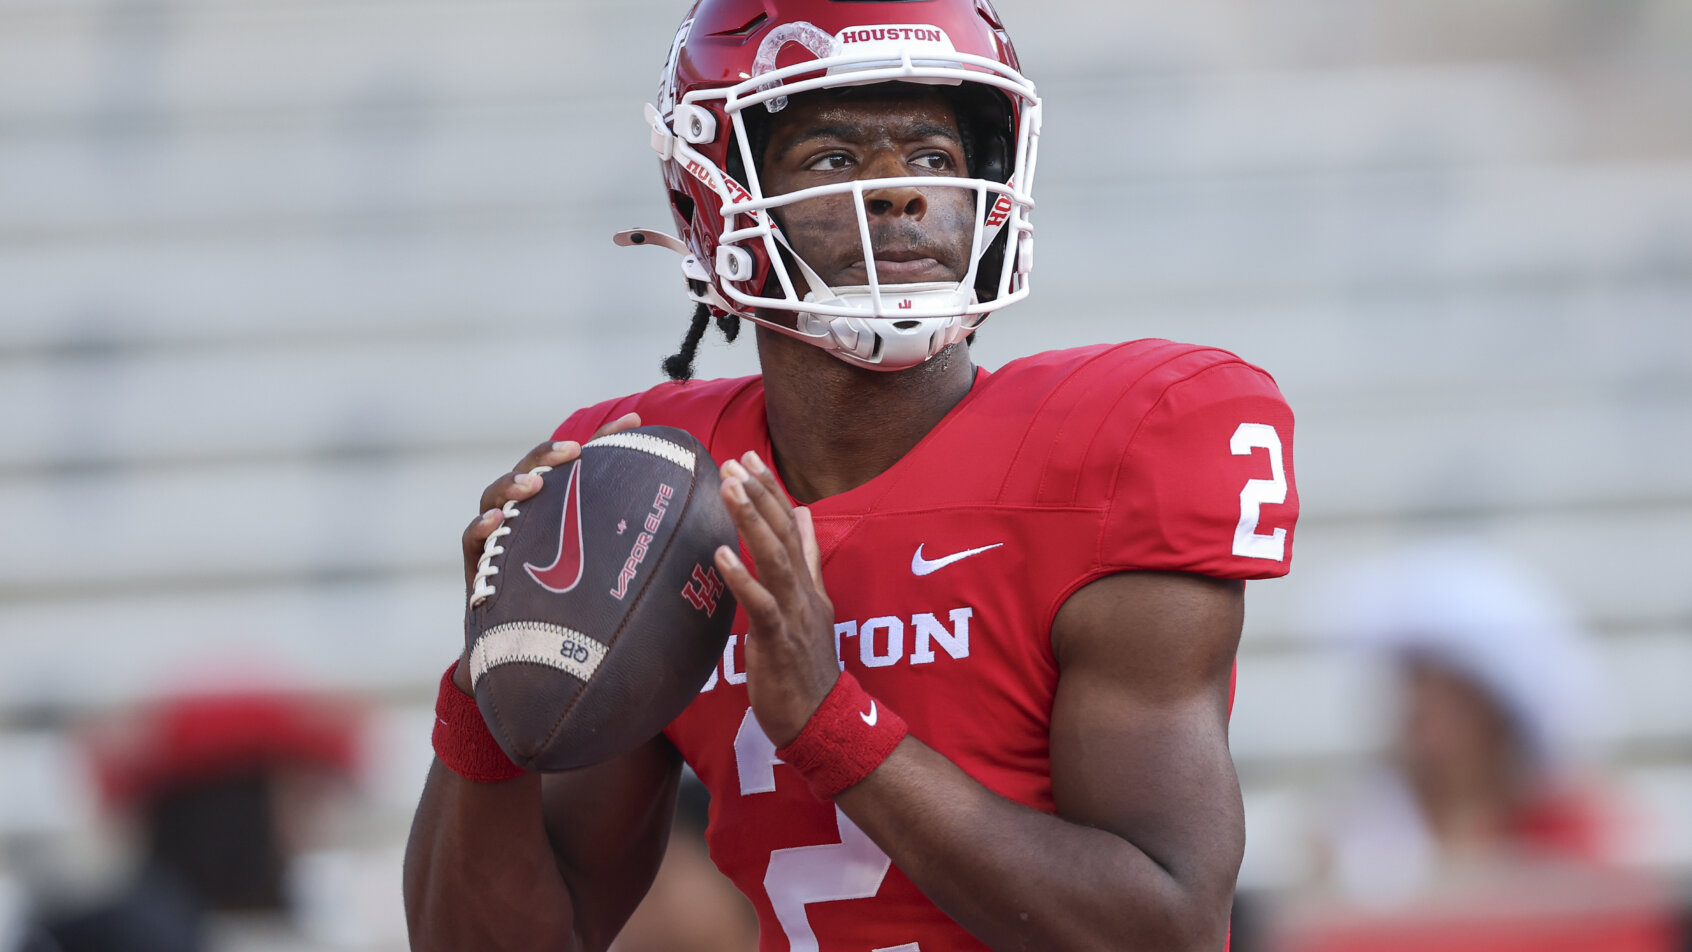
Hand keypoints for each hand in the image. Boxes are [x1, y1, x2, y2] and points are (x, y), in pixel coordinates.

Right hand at [453, 412, 642, 692]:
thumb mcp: (618, 585)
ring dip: (514, 483)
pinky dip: (482, 526)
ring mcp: (499, 539)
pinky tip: (497, 522)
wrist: (532, 667)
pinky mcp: (477, 566)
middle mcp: (529, 519)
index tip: (636, 421)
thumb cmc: (582, 623)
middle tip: (574, 451)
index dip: (608, 440)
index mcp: (564, 513)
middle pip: (534, 469)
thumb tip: (711, 553)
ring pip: (497, 495)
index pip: (584, 466)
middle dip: (550, 454)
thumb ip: (649, 562)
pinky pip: (472, 539)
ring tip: (534, 484)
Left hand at [713, 451, 838, 746]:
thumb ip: (808, 559)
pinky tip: (721, 554)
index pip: (793, 526)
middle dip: (761, 495)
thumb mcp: (812, 605)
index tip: (749, 459)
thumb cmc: (806, 667)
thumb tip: (804, 514)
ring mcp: (795, 616)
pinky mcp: (780, 642)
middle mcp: (804, 594)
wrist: (821, 721)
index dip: (772, 491)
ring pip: (776, 560)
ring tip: (729, 489)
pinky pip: (761, 605)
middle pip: (786, 534)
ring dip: (752, 522)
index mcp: (809, 584)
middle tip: (735, 461)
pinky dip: (743, 577)